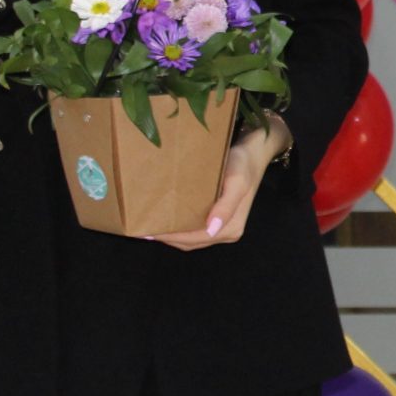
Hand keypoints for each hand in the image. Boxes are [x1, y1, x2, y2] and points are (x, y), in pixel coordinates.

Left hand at [150, 118, 289, 250]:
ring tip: (149, 223)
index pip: (195, 239)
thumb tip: (212, 228)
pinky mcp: (217, 219)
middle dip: (167, 237)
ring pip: (190, 238)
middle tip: (141, 226)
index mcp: (231, 227)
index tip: (149, 229)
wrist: (254, 153)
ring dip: (170, 234)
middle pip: (191, 242)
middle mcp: (227, 232)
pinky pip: (193, 230)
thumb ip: (226, 206)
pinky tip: (165, 217)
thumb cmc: (242, 165)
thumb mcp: (236, 182)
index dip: (171, 236)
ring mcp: (222, 227)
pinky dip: (178, 228)